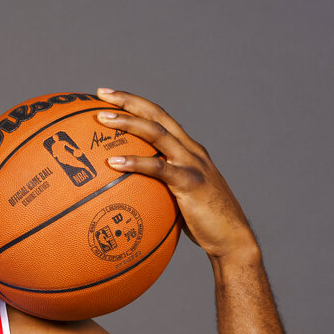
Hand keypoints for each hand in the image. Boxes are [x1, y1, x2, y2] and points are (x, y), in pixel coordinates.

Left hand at [93, 88, 257, 261]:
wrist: (231, 239)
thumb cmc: (202, 223)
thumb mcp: (177, 198)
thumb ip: (158, 188)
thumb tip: (127, 193)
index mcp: (188, 149)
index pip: (160, 117)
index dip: (136, 104)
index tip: (110, 96)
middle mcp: (191, 150)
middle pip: (157, 115)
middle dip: (129, 101)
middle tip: (102, 94)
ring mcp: (193, 164)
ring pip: (157, 134)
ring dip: (128, 123)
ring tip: (102, 119)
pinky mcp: (191, 183)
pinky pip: (159, 169)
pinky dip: (136, 162)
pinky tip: (113, 162)